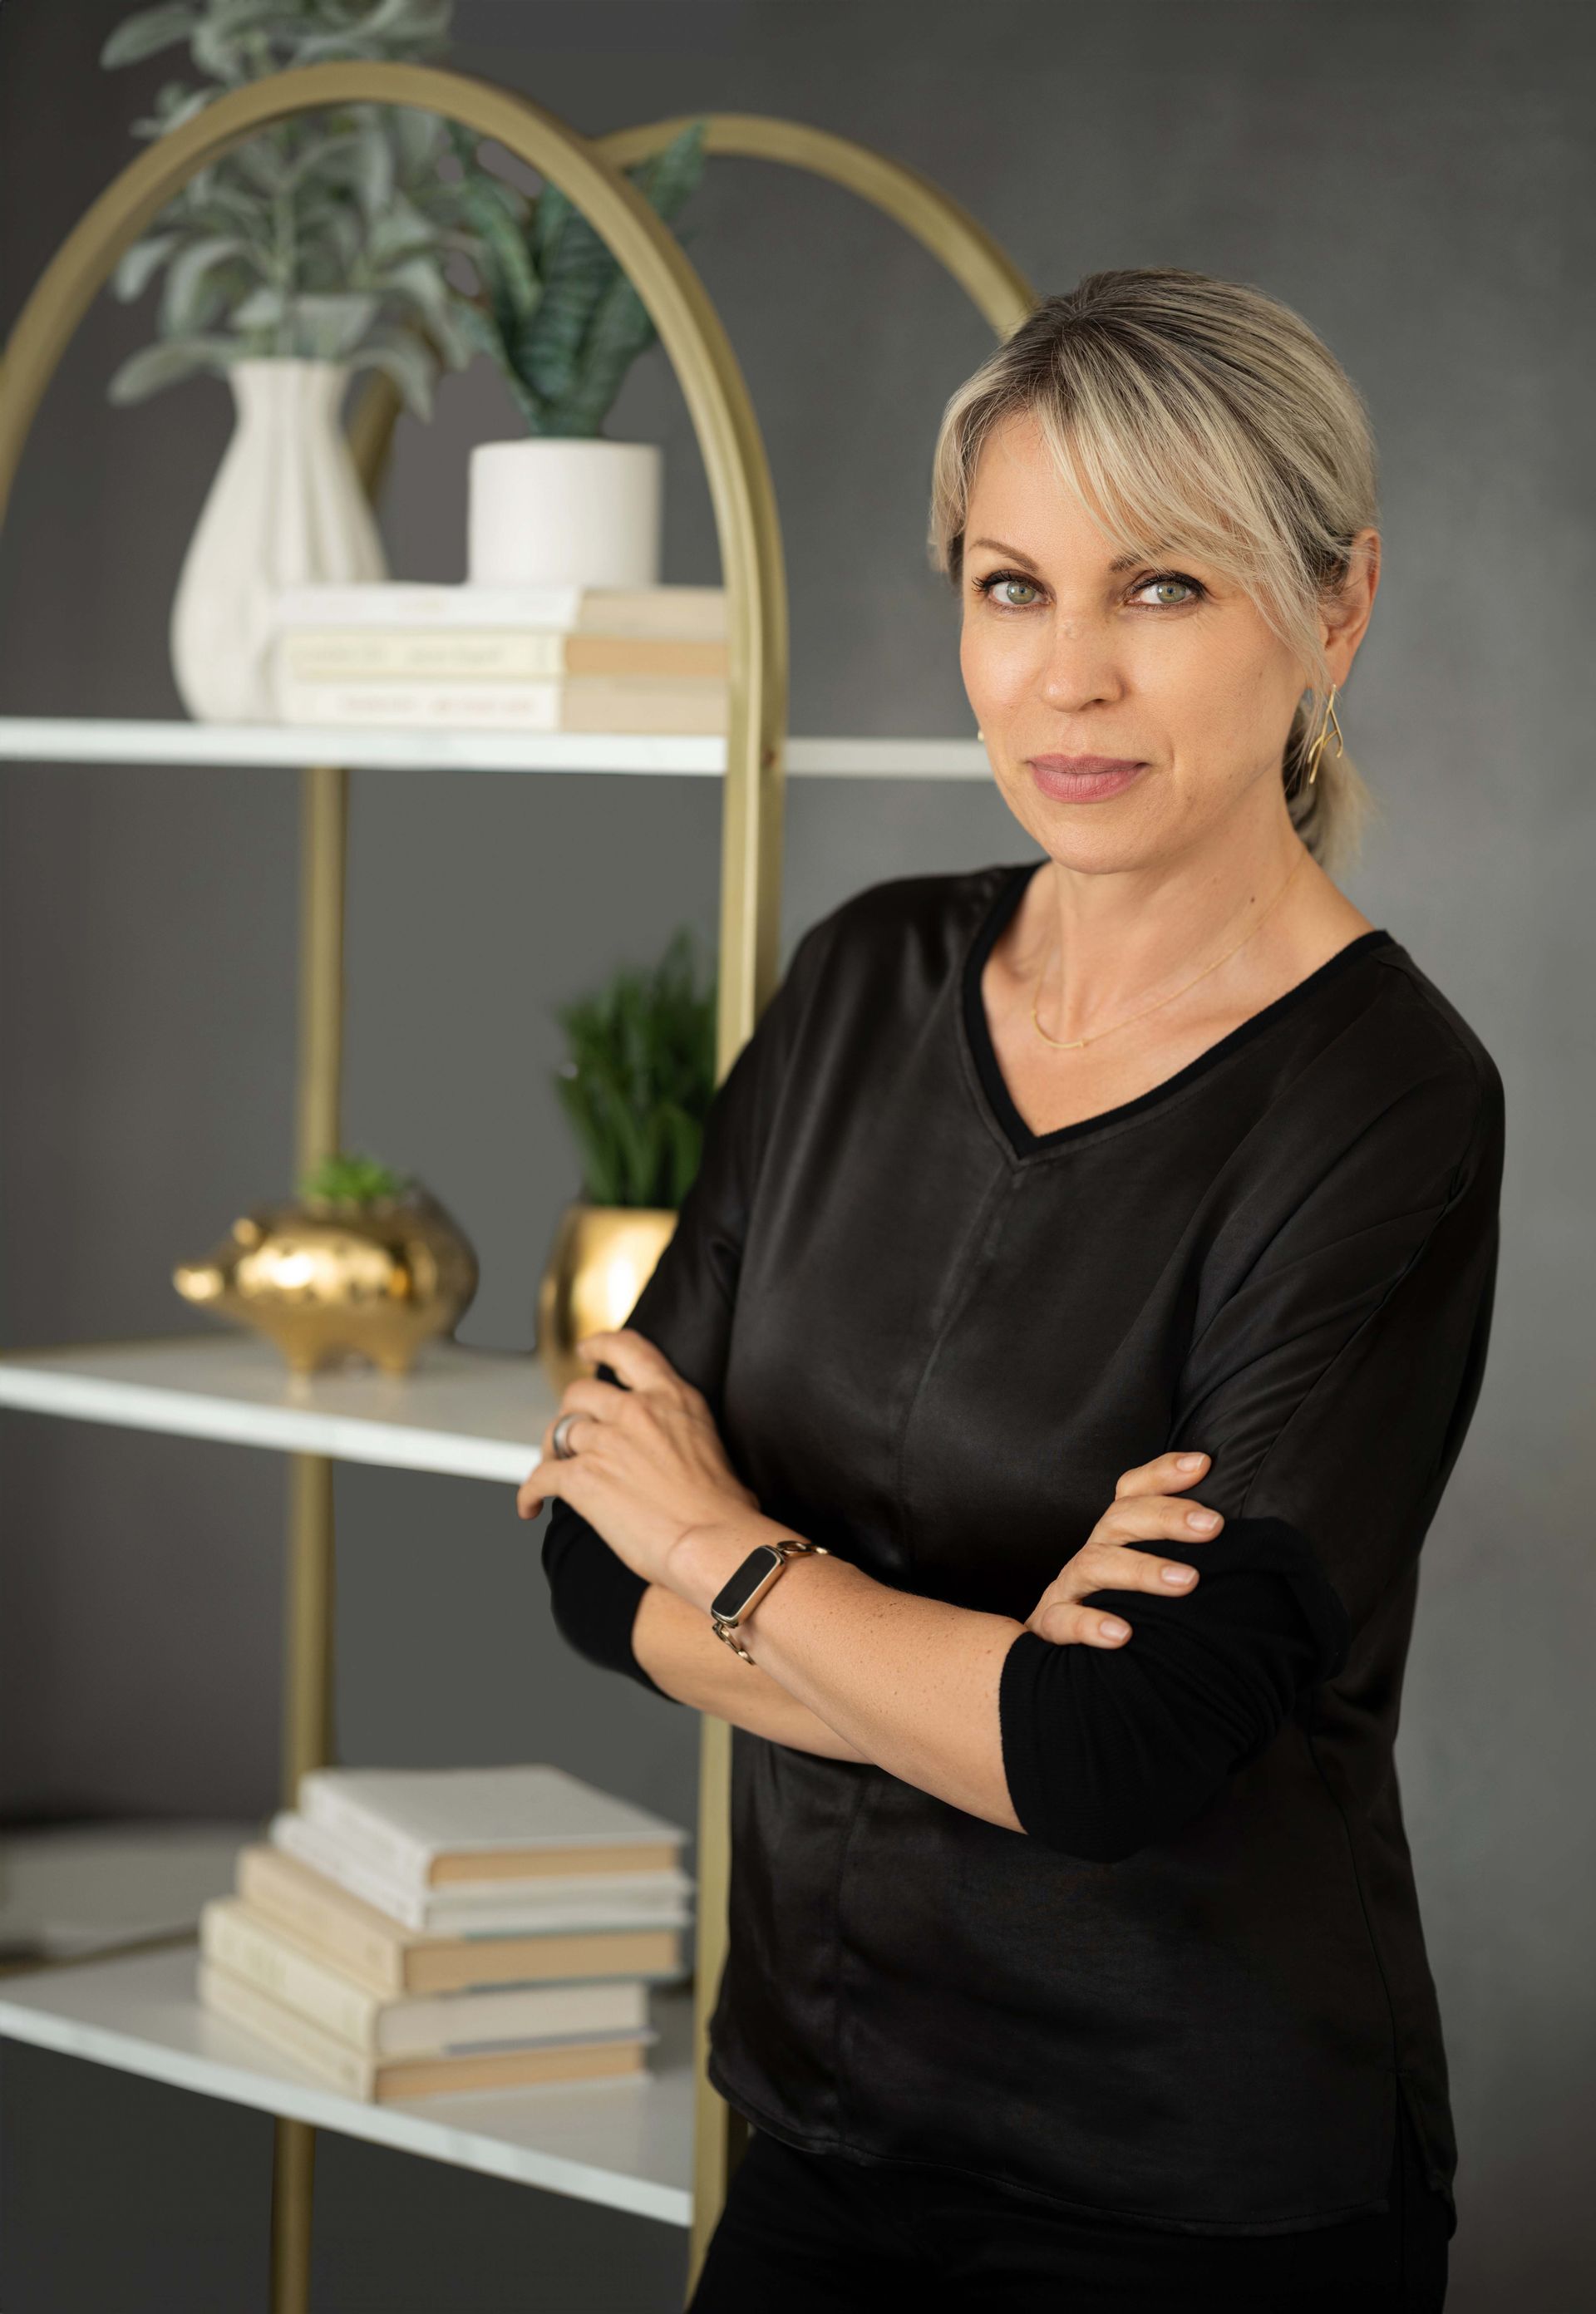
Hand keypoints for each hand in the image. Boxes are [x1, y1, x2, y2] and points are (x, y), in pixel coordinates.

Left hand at [515, 1328, 758, 1587]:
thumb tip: (677, 1457)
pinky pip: (540, 1477)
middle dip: (570, 1414)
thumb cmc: (724, 1510)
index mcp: (671, 1397)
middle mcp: (636, 1410)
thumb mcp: (708, 1444)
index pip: (628, 1350)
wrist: (714, 1542)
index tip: (587, 1350)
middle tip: (570, 1438)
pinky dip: (530, 1493)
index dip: (601, 1345)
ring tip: (554, 1474)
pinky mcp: (583, 1477)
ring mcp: (606, 1441)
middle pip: (580, 1393)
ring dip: (552, 1453)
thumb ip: (680, 1432)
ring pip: (558, 1432)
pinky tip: (530, 1507)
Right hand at [1026, 1450, 1222, 1648]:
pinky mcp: (1051, 1625)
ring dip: (1142, 1570)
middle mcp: (1092, 1554)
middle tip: (1212, 1526)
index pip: (1132, 1492)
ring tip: (1186, 1582)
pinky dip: (1090, 1625)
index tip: (1203, 1465)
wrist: (1061, 1661)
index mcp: (1115, 1538)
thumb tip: (1230, 1534)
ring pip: (1094, 1565)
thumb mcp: (1151, 1578)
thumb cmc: (1122, 1612)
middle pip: (1119, 1520)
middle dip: (1166, 1517)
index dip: (1163, 1474)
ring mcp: (1069, 1588)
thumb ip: (1184, 1554)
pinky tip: (1123, 1634)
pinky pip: (1063, 1620)